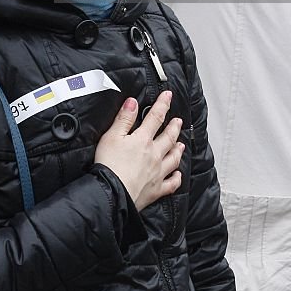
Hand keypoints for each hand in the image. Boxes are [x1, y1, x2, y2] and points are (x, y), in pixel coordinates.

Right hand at [94, 89, 184, 209]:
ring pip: (173, 159)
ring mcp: (157, 173)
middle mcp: (154, 155)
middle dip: (174, 127)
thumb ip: (124, 119)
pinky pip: (171, 184)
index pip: (156, 117)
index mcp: (143, 140)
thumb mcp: (112, 136)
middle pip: (168, 138)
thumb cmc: (109, 165)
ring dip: (178, 149)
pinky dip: (177, 178)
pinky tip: (178, 175)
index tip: (168, 96)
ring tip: (181, 144)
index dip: (163, 104)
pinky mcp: (156, 190)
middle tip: (178, 121)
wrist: (112, 194)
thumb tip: (133, 102)